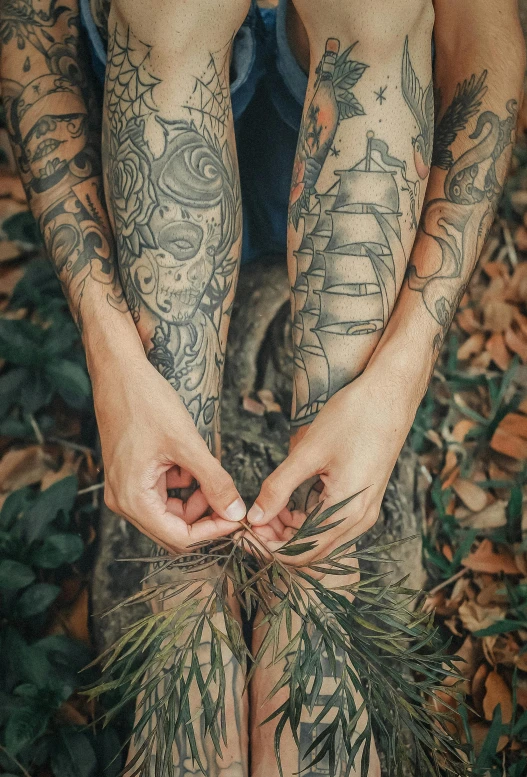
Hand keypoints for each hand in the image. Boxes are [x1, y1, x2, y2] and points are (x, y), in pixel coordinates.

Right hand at [91, 351, 245, 552]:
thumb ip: (214, 481)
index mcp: (133, 499)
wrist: (119, 372)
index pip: (180, 538)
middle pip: (175, 529)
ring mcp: (127, 489)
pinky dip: (185, 482)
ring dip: (197, 497)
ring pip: (172, 511)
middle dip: (206, 516)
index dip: (213, 532)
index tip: (239, 517)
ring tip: (208, 468)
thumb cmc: (146, 402)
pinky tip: (190, 458)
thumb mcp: (187, 443)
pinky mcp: (133, 476)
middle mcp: (124, 501)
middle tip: (232, 498)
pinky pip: (165, 493)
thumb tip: (236, 512)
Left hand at [246, 365, 419, 566]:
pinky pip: (330, 523)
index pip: (300, 553)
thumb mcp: (309, 452)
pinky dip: (305, 519)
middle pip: (310, 551)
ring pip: (320, 538)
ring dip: (290, 530)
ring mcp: (364, 511)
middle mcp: (359, 520)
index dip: (267, 548)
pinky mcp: (363, 500)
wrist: (391, 395)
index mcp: (347, 512)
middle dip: (276, 540)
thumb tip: (254, 516)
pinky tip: (286, 501)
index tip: (242, 533)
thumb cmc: (354, 417)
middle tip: (250, 519)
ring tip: (264, 508)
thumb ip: (279, 487)